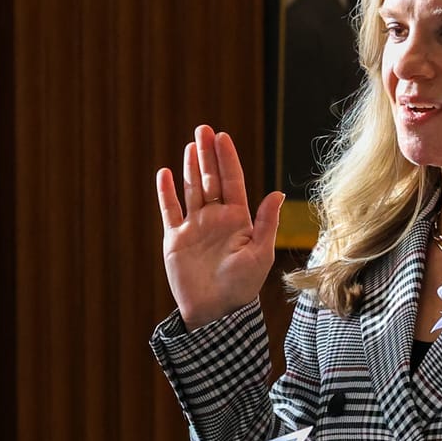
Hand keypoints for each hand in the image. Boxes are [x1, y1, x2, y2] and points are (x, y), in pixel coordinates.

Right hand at [155, 125, 285, 327]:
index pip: (232, 181)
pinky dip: (166, 193)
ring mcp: (195, 227)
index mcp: (238, 219)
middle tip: (203, 129)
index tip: (223, 137)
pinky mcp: (175, 238)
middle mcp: (216, 218)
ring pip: (192, 189)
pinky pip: (170, 210)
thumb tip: (277, 194)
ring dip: (191, 167)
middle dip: (208, 154)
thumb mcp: (259, 254)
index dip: (227, 159)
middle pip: (211, 179)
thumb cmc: (242, 286)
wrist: (214, 311)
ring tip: (190, 145)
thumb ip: (266, 223)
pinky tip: (165, 173)